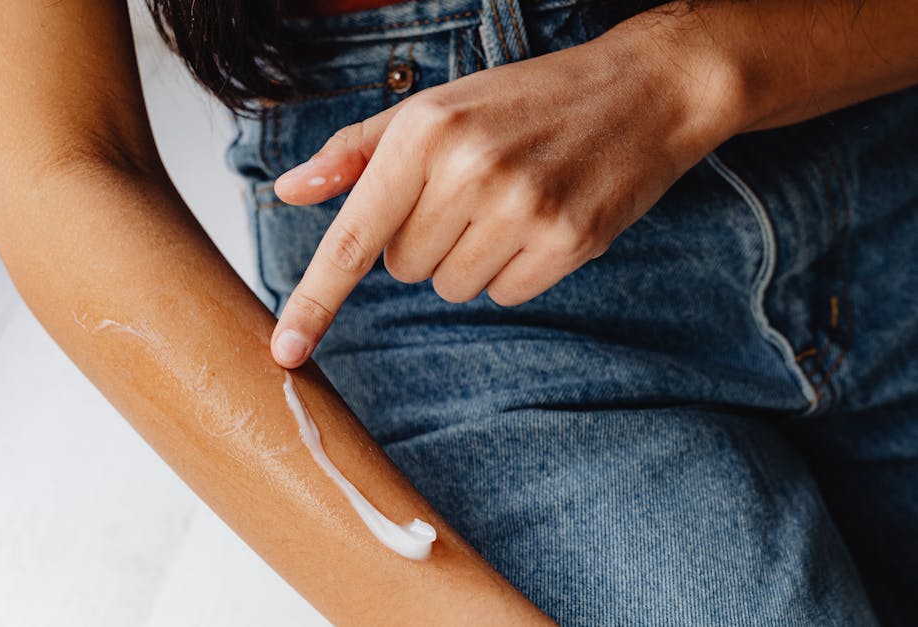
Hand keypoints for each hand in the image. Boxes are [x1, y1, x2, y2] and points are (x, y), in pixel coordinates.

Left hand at [270, 16, 740, 367]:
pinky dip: (514, 270)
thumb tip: (292, 191)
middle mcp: (471, 170)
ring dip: (469, 257)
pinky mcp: (569, 241)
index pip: (354, 236)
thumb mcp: (436, 107)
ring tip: (508, 204)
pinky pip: (506, 294)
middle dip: (425, 240)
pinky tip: (538, 224)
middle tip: (470, 193)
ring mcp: (524, 208)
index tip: (286, 350)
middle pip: (404, 268)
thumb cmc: (526, 99)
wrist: (641, 90)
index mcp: (425, 131)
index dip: (315, 299)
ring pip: (452, 287)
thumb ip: (357, 151)